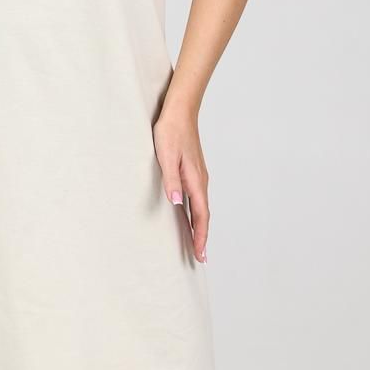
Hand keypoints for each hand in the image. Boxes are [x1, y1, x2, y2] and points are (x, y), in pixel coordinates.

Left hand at [153, 106, 209, 262]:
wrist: (180, 111)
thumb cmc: (171, 132)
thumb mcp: (166, 156)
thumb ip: (171, 180)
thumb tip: (177, 203)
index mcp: (195, 180)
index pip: (201, 215)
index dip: (201, 236)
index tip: (200, 254)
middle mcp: (200, 180)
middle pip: (203, 215)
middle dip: (202, 237)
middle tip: (200, 257)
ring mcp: (198, 176)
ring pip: (201, 207)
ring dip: (199, 226)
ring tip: (195, 242)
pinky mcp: (193, 171)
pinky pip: (197, 198)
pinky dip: (195, 212)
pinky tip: (188, 215)